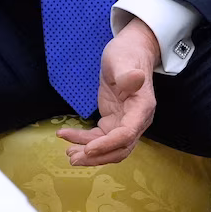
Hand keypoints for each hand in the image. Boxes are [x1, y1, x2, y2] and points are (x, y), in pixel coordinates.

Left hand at [58, 18, 159, 166]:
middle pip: (120, 148)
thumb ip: (127, 74)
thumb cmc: (127, 55)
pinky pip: (100, 137)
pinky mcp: (113, 121)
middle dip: (97, 156)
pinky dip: (86, 141)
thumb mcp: (123, 60)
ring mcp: (125, 122)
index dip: (108, 144)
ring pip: (110, 147)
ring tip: (69, 154)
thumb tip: (135, 78)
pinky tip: (69, 137)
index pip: (127, 134)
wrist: (129, 53)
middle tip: (73, 158)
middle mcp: (136, 120)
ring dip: (90, 154)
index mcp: (142, 108)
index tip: (88, 148)